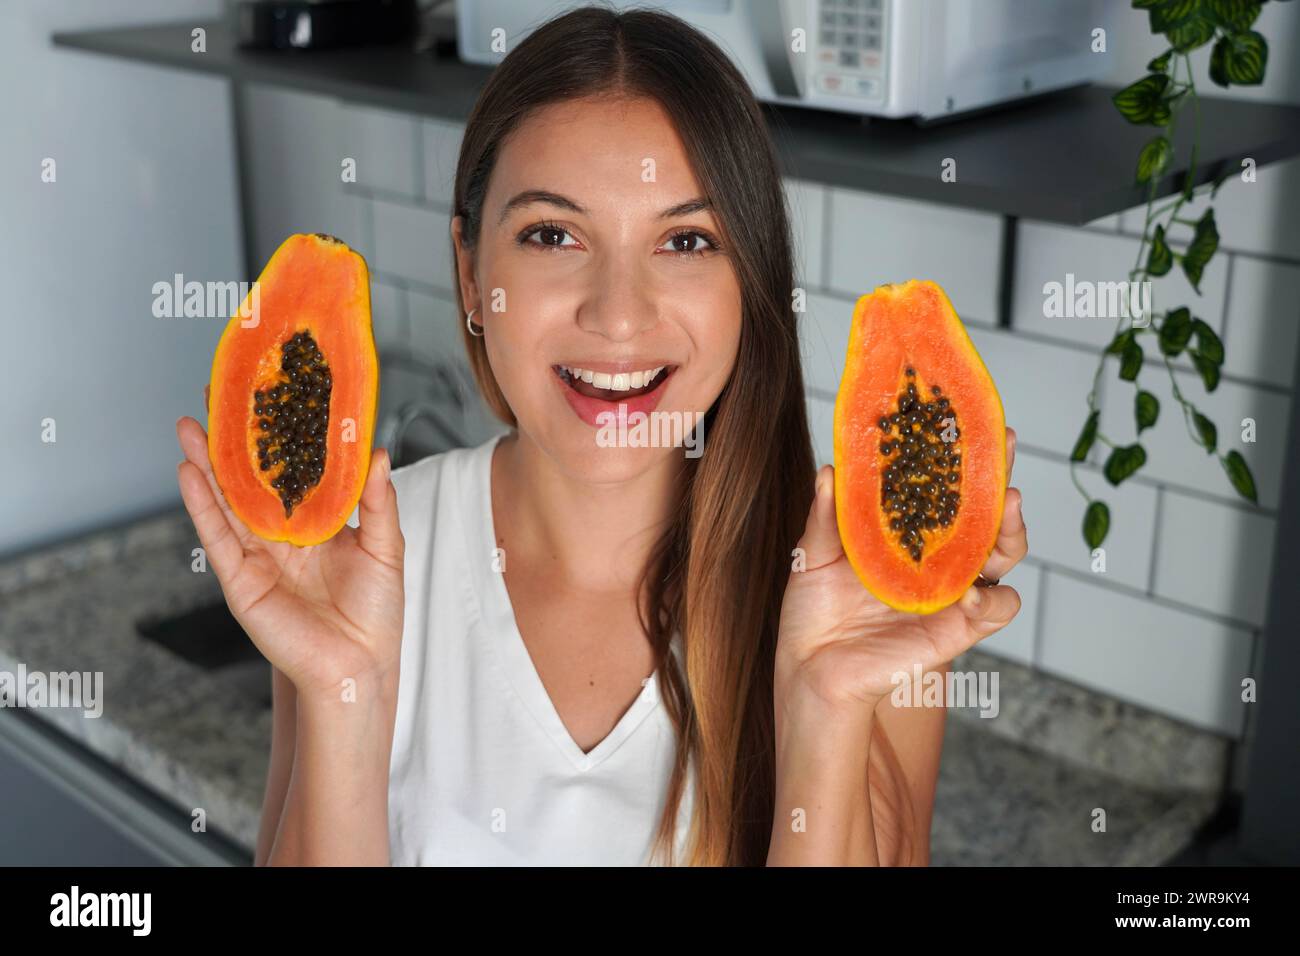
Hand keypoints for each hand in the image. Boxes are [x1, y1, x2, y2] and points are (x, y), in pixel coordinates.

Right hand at [175, 388, 404, 701]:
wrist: (359, 666)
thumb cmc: (376, 614)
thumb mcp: (386, 547)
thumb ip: (379, 501)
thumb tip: (375, 451)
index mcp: (317, 525)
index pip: (293, 472)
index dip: (280, 438)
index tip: (269, 400)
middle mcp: (282, 536)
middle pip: (251, 480)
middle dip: (232, 442)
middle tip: (216, 398)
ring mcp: (257, 556)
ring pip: (226, 501)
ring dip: (206, 464)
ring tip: (191, 425)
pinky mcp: (240, 579)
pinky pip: (217, 536)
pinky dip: (202, 505)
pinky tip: (189, 472)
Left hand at [776, 428, 1026, 714]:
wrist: (810, 671)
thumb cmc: (813, 613)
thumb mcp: (814, 555)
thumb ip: (826, 517)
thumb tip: (830, 471)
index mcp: (906, 533)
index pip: (942, 487)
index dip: (958, 456)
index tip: (967, 420)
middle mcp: (937, 557)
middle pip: (984, 511)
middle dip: (999, 478)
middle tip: (1003, 447)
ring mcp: (952, 590)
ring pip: (1005, 552)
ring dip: (1012, 526)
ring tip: (1008, 502)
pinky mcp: (959, 628)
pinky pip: (999, 608)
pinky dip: (996, 598)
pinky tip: (973, 593)